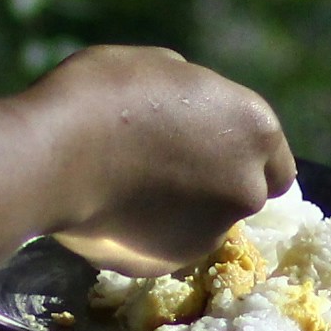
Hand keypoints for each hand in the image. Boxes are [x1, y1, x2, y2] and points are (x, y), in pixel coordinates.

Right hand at [26, 45, 294, 268]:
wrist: (56, 155)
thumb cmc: (106, 94)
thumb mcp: (163, 67)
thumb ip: (198, 100)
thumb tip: (195, 115)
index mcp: (256, 131)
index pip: (275, 163)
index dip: (244, 160)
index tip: (214, 156)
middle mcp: (247, 187)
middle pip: (243, 195)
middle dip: (214, 188)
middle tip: (165, 170)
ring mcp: (211, 231)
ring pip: (202, 225)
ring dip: (179, 213)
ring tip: (127, 186)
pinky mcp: (170, 262)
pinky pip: (162, 246)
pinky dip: (146, 234)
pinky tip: (110, 209)